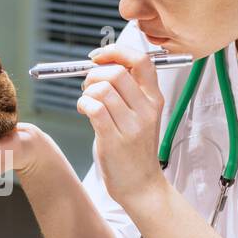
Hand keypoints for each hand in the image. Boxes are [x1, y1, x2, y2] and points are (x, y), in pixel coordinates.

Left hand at [77, 44, 167, 208]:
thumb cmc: (135, 150)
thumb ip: (127, 91)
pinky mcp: (114, 140)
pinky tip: (84, 111)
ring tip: (86, 103)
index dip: (116, 52)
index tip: (98, 56)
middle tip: (88, 86)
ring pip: (102, 89)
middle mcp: (146, 110)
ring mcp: (131, 126)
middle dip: (93, 73)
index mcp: (154, 99)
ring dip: (86, 92)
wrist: (141, 186)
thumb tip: (101, 65)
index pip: (141, 60)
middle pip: (116, 72)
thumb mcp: (141, 116)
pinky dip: (83, 104)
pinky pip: (94, 108)